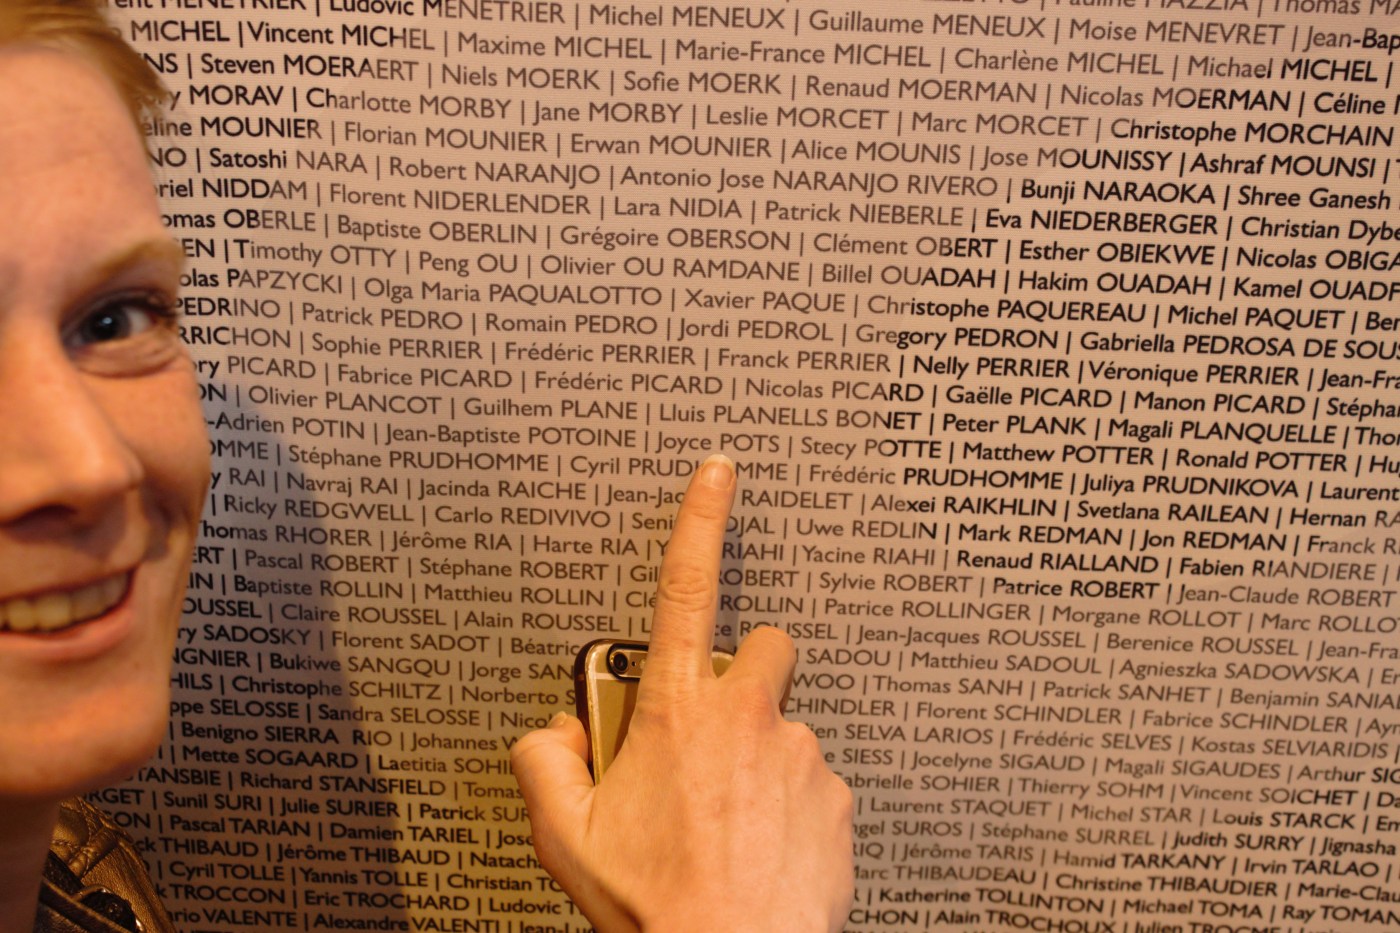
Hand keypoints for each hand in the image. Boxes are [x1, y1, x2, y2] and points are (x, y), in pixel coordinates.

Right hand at [511, 454, 853, 931]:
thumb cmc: (657, 905)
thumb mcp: (566, 836)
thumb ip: (546, 763)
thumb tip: (556, 733)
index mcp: (676, 714)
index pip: (685, 589)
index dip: (701, 520)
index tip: (719, 474)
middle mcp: (745, 718)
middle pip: (761, 648)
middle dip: (743, 674)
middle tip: (715, 732)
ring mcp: (798, 754)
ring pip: (784, 723)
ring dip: (762, 752)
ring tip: (731, 818)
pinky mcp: (835, 795)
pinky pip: (814, 778)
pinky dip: (791, 801)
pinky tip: (764, 843)